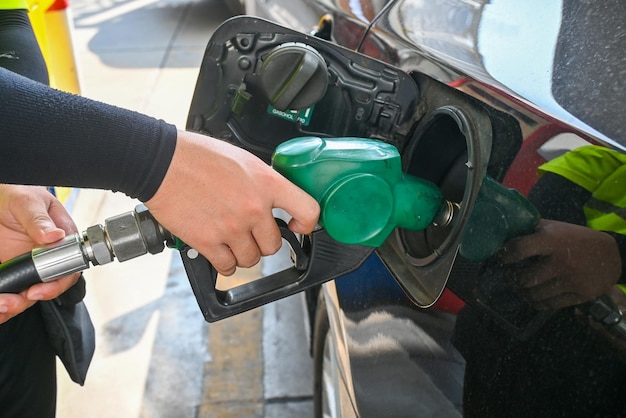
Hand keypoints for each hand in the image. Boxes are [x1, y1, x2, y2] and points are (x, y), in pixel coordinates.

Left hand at [0, 185, 80, 323]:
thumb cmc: (17, 192)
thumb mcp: (26, 201)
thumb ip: (38, 219)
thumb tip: (55, 236)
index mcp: (61, 239)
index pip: (69, 268)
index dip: (55, 283)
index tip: (36, 290)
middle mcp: (46, 256)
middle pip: (47, 287)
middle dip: (28, 299)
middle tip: (9, 302)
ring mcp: (27, 265)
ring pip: (25, 295)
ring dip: (12, 305)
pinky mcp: (10, 270)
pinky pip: (8, 291)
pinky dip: (1, 303)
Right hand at [145, 131, 319, 275]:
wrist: (161, 162)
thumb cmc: (197, 155)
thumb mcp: (244, 160)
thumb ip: (263, 182)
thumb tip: (273, 200)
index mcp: (267, 183)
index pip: (308, 211)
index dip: (307, 224)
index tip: (298, 226)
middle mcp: (254, 208)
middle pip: (274, 245)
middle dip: (262, 241)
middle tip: (250, 231)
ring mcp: (231, 227)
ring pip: (251, 259)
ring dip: (243, 253)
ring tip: (231, 238)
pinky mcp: (208, 242)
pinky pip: (227, 267)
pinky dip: (224, 263)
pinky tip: (219, 249)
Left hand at [498, 219, 620, 309]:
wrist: (612, 255)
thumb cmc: (575, 238)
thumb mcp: (554, 227)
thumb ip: (530, 230)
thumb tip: (502, 235)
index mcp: (553, 240)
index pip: (519, 249)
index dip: (505, 255)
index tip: (501, 258)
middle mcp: (562, 261)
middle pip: (524, 279)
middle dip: (511, 279)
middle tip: (508, 276)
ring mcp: (572, 280)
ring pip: (534, 295)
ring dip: (521, 292)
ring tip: (518, 287)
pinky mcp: (580, 295)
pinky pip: (549, 305)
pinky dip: (536, 302)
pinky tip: (532, 296)